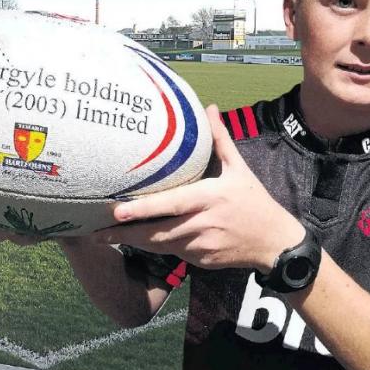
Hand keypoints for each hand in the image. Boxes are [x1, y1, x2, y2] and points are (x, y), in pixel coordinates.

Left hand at [91, 104, 304, 272]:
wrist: (274, 243)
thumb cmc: (255, 202)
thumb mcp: (239, 169)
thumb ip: (220, 139)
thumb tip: (208, 107)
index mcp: (210, 198)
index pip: (172, 204)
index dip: (143, 209)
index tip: (117, 210)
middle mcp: (202, 224)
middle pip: (157, 233)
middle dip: (125, 233)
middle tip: (95, 232)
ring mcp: (200, 247)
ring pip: (161, 246)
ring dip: (135, 242)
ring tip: (106, 236)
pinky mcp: (200, 261)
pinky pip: (173, 254)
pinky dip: (155, 247)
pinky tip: (137, 241)